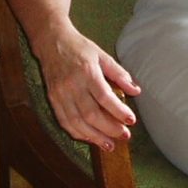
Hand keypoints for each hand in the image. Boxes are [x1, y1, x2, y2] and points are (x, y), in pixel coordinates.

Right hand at [32, 24, 141, 151]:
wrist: (51, 42)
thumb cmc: (80, 48)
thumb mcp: (103, 56)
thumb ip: (119, 74)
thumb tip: (136, 91)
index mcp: (87, 72)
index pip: (105, 97)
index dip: (118, 111)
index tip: (131, 120)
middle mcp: (72, 85)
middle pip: (91, 114)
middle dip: (109, 128)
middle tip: (124, 136)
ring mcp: (60, 94)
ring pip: (77, 123)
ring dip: (95, 137)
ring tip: (110, 145)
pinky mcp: (52, 100)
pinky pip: (65, 122)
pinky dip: (78, 133)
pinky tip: (91, 138)